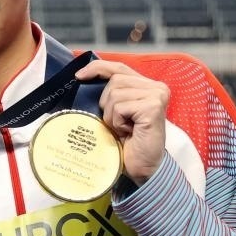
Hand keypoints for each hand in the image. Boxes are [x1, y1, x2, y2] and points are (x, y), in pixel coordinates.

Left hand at [75, 59, 169, 184]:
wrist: (142, 168)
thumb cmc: (128, 143)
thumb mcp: (115, 113)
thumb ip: (111, 95)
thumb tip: (83, 78)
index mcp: (148, 85)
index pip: (119, 67)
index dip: (98, 68)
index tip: (79, 76)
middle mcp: (157, 87)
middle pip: (114, 80)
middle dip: (106, 104)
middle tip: (117, 124)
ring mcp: (157, 95)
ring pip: (114, 93)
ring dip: (112, 115)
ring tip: (123, 129)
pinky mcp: (153, 106)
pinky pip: (120, 107)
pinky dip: (117, 121)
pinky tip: (128, 132)